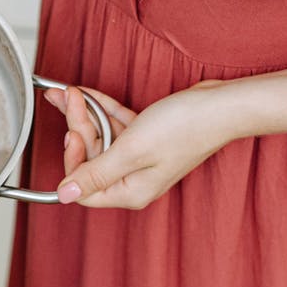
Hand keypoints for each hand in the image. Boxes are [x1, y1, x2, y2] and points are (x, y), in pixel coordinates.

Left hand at [45, 81, 233, 208]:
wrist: (222, 105)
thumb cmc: (185, 128)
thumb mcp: (131, 151)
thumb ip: (95, 173)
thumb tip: (65, 194)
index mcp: (130, 191)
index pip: (84, 188)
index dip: (72, 160)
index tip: (71, 133)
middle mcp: (133, 179)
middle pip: (90, 158)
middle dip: (77, 127)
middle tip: (69, 100)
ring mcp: (139, 158)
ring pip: (100, 138)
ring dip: (84, 114)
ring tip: (70, 92)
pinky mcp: (145, 139)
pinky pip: (115, 126)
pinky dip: (102, 110)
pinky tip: (87, 94)